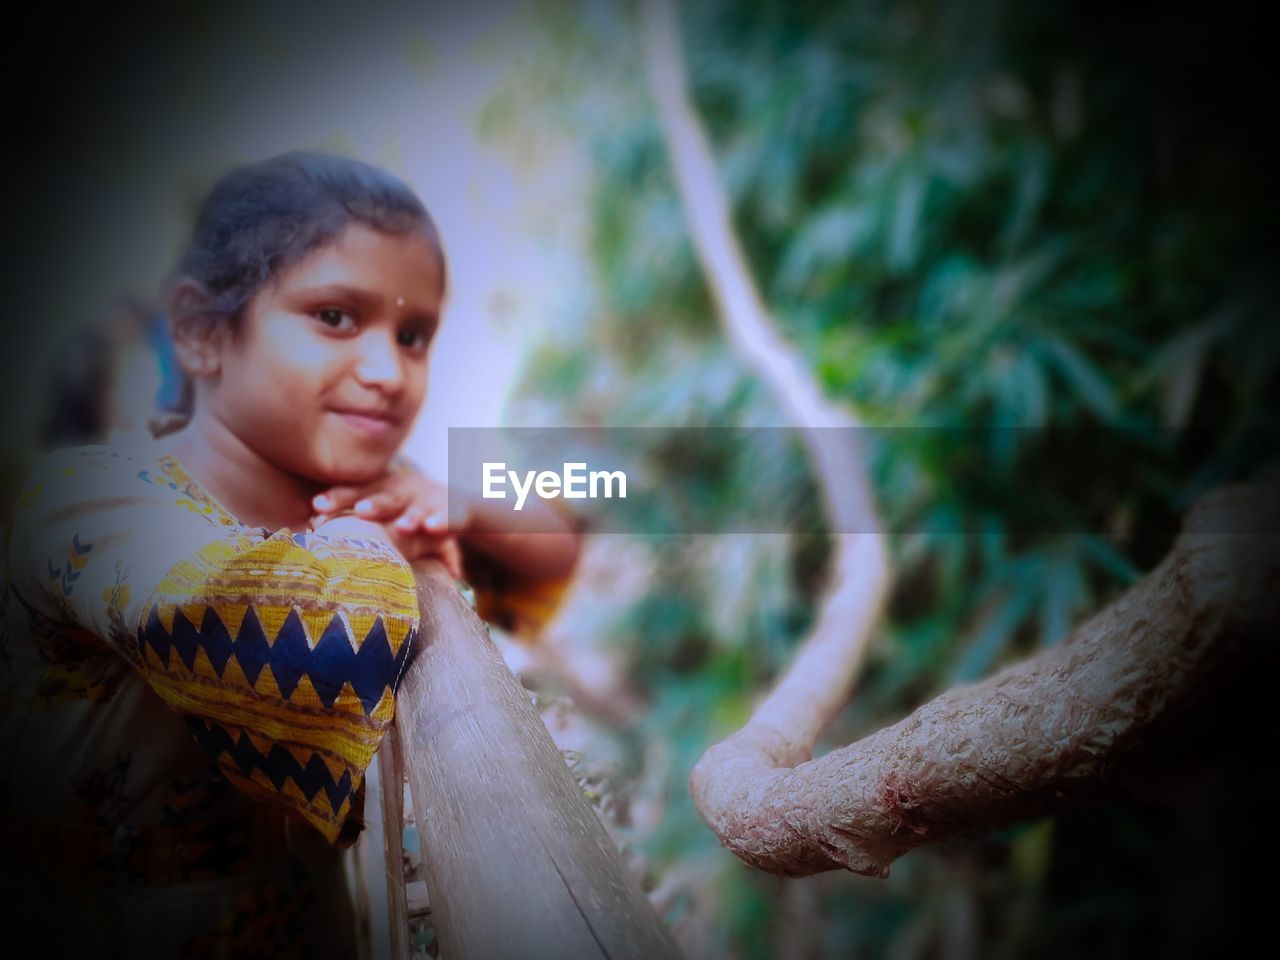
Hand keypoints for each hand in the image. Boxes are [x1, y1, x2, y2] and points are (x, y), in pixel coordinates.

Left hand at [311, 470, 468, 576]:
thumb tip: (309, 526)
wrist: (458, 503)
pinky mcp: (453, 510)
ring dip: (410, 517)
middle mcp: (404, 489)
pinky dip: (440, 521)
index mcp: (382, 487)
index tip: (317, 509)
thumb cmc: (407, 509)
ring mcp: (429, 499)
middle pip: (384, 496)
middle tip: (359, 513)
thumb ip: (354, 515)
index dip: (338, 498)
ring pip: (416, 509)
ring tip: (403, 528)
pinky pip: (448, 517)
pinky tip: (432, 528)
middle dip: (371, 504)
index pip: (357, 491)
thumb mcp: (383, 507)